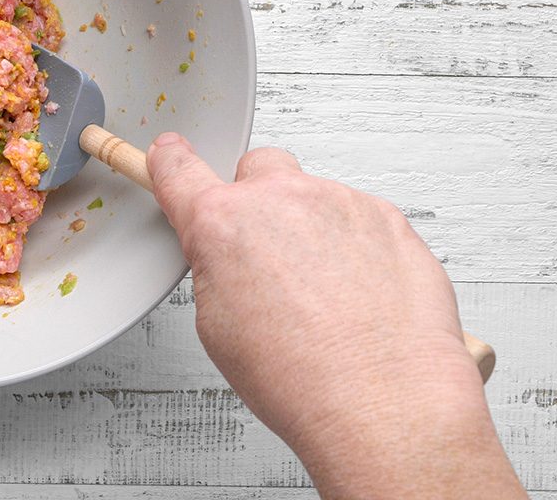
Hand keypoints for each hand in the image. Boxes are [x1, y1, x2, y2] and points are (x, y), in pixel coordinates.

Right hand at [147, 133, 525, 499]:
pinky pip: (360, 217)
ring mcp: (338, 202)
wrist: (383, 401)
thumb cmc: (303, 378)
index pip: (179, 170)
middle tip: (269, 254)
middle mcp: (280, 200)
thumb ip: (216, 268)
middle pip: (258, 169)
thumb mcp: (218, 327)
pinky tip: (359, 295)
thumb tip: (228, 258)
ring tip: (325, 296)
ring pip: (314, 196)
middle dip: (257, 200)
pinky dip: (357, 246)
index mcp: (222, 224)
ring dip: (312, 229)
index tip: (169, 156)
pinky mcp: (387, 217)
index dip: (170, 163)